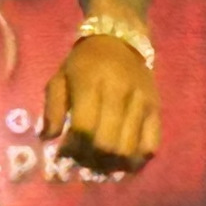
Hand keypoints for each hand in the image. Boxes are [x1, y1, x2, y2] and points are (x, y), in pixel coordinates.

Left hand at [42, 30, 157, 176]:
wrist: (120, 39)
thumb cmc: (84, 62)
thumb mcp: (59, 78)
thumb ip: (52, 109)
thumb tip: (48, 139)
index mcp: (91, 85)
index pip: (84, 129)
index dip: (73, 150)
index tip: (65, 155)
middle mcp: (119, 94)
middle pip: (107, 144)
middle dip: (92, 161)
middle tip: (83, 163)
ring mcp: (142, 103)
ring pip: (129, 149)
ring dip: (112, 166)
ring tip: (101, 165)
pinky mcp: (156, 109)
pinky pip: (151, 145)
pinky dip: (137, 161)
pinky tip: (124, 162)